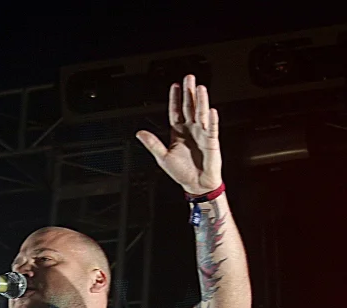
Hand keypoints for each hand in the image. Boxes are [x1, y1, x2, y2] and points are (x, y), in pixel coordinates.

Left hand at [136, 74, 222, 195]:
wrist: (196, 184)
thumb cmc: (181, 172)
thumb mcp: (162, 157)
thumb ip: (152, 144)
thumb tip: (139, 134)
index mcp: (178, 132)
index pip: (176, 111)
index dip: (175, 99)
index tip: (175, 86)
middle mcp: (190, 130)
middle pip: (190, 108)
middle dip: (189, 93)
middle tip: (189, 78)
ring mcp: (202, 134)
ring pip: (201, 114)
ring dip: (200, 102)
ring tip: (199, 89)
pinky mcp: (211, 142)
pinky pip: (211, 129)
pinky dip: (211, 121)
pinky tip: (210, 111)